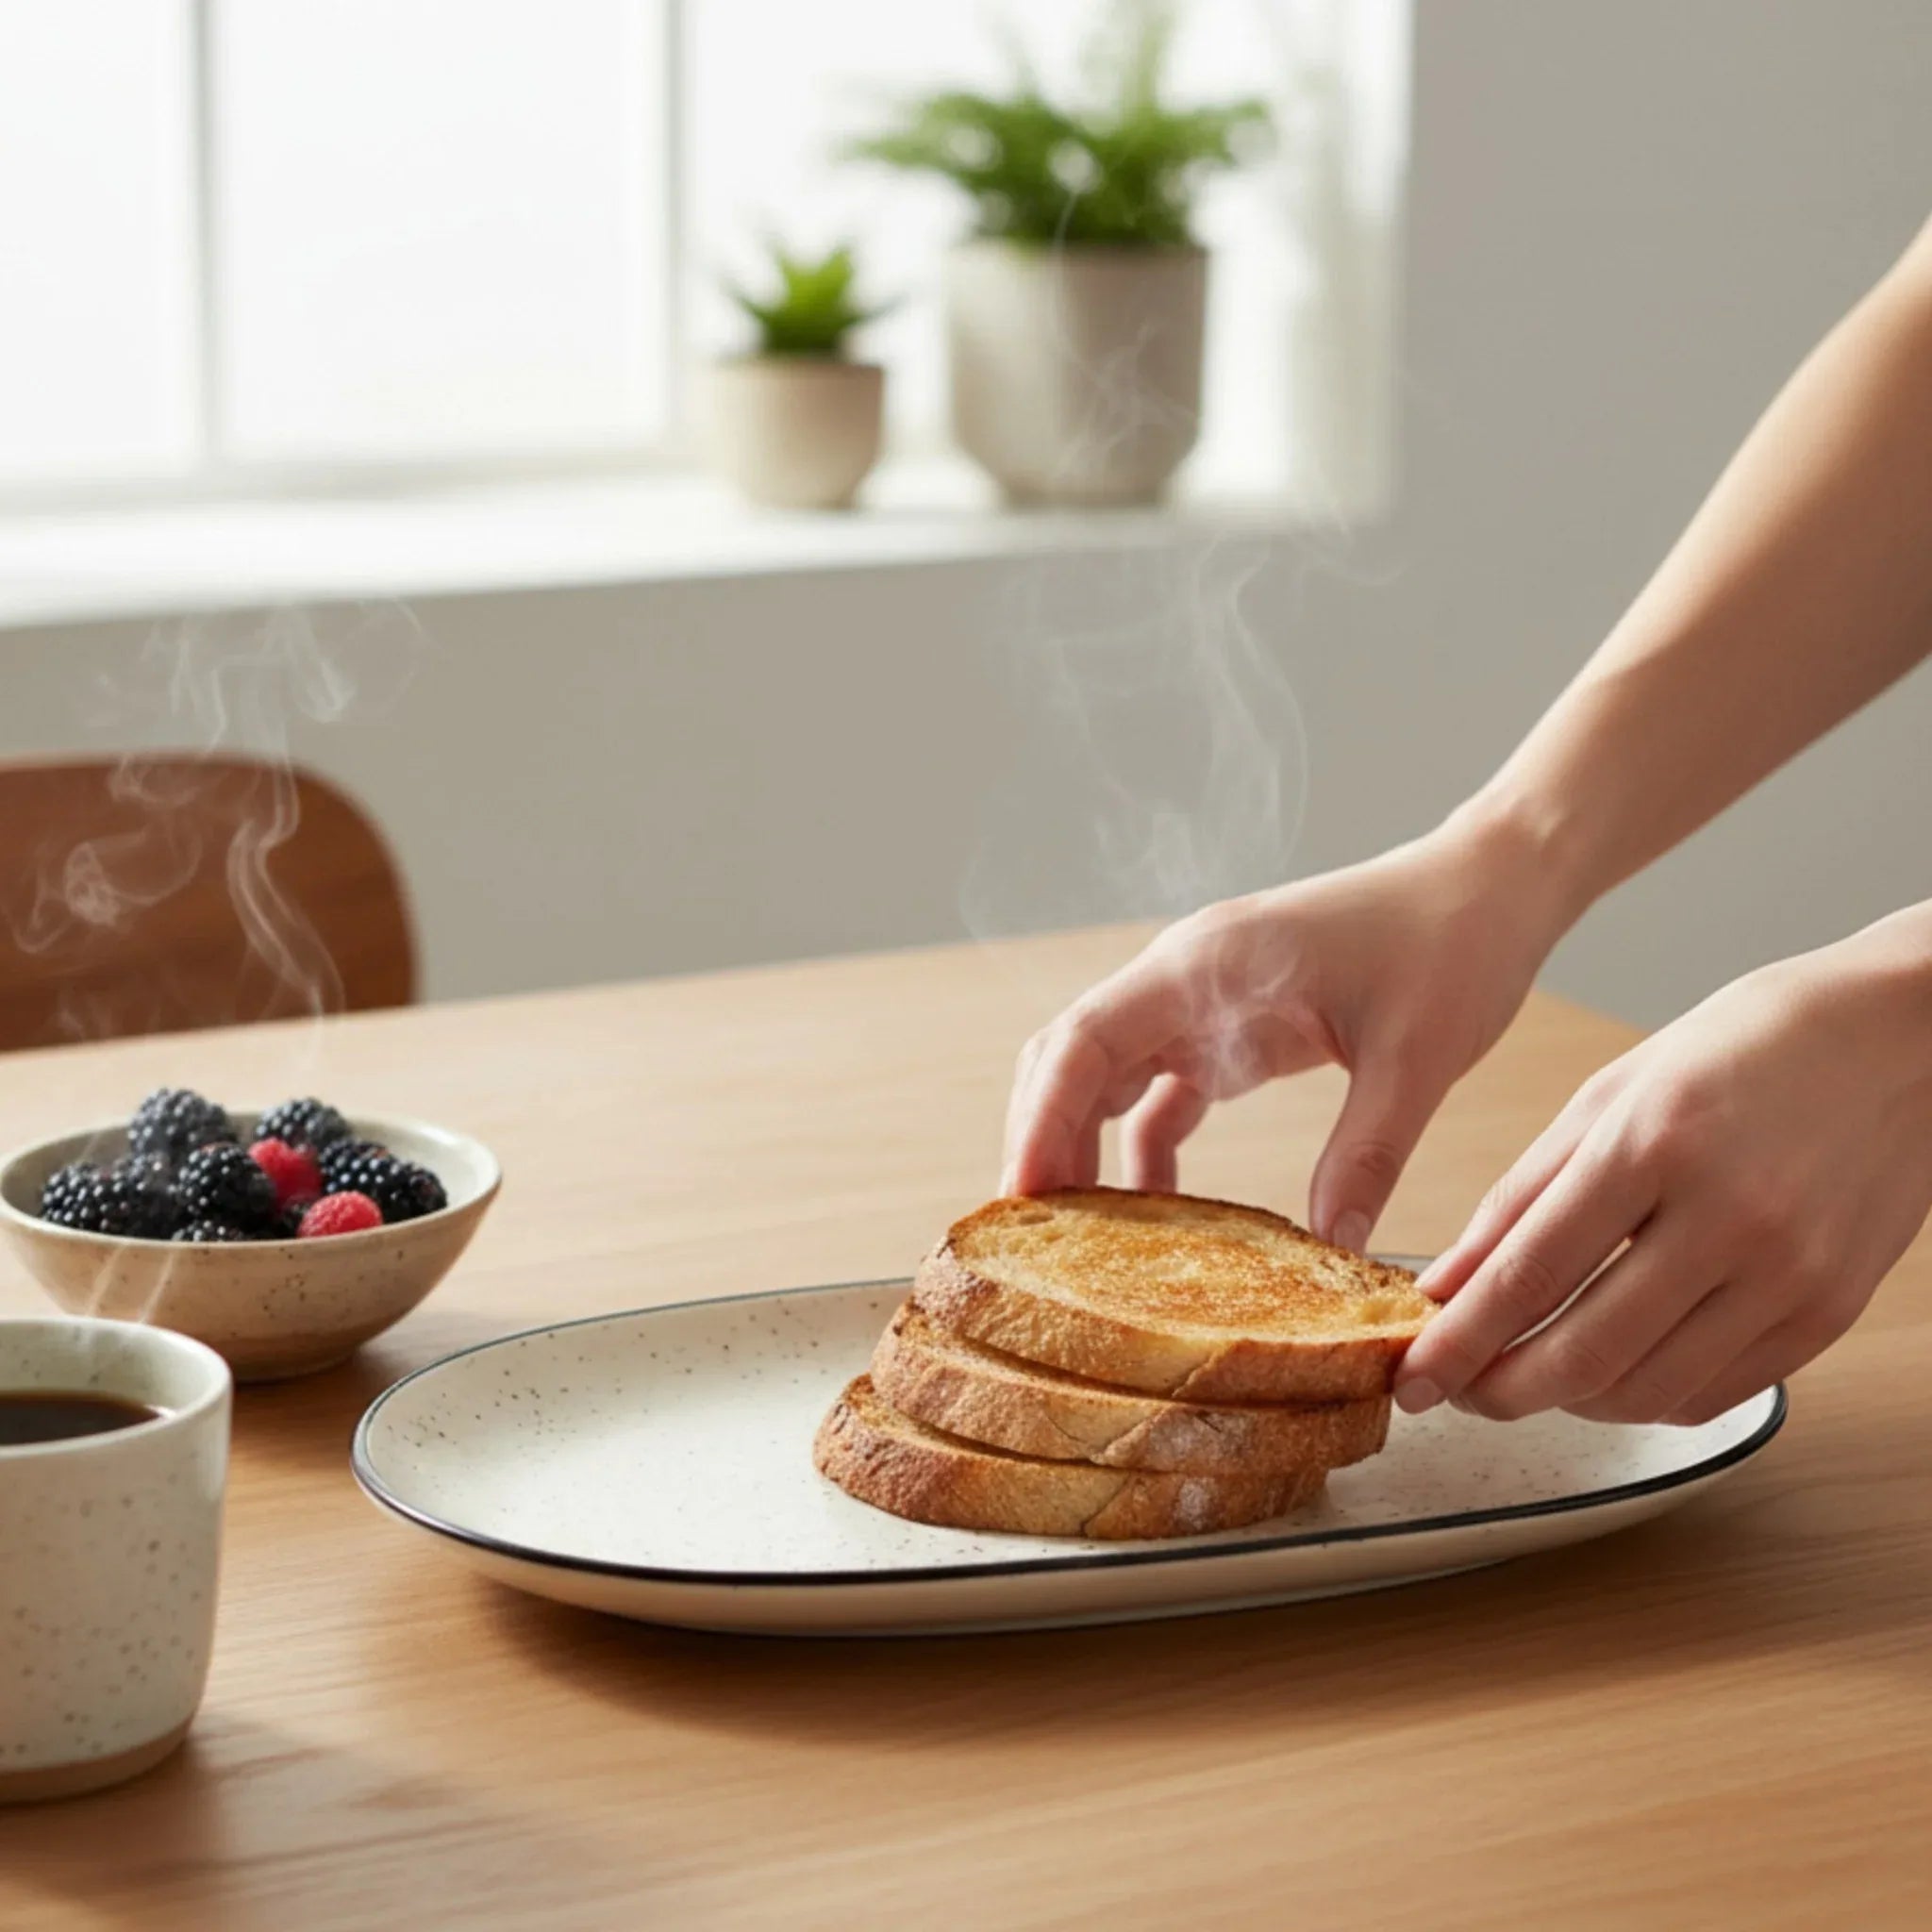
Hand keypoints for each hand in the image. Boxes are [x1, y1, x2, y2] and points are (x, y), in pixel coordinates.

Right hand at [1002, 810, 1566, 1247]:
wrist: (1491, 886)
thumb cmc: (1453, 943)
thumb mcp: (1418, 1056)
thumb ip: (1369, 1154)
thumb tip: (1335, 1251)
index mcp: (1207, 965)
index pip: (1085, 1039)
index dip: (1041, 1118)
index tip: (1023, 1195)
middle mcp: (1185, 977)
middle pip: (1070, 1057)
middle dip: (1041, 1140)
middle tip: (1033, 1238)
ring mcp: (1203, 999)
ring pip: (1103, 1074)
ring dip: (1080, 1145)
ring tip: (1076, 1238)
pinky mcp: (1232, 1025)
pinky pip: (1158, 1090)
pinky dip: (1142, 1148)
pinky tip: (1159, 1211)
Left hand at [1398, 913, 1931, 1423]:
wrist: (1897, 1037)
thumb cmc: (1737, 1049)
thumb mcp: (1606, 1097)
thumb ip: (1520, 1199)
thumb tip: (1445, 1285)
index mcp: (1653, 1143)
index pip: (1528, 1275)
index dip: (1457, 1343)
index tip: (1410, 1377)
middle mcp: (1726, 1216)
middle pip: (1584, 1352)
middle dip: (1498, 1391)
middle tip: (1454, 1393)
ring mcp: (1788, 1273)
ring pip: (1647, 1390)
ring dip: (1568, 1403)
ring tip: (1527, 1378)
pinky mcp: (1830, 1311)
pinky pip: (1715, 1392)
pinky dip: (1645, 1398)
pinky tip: (1610, 1373)